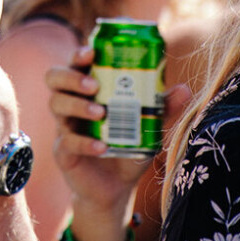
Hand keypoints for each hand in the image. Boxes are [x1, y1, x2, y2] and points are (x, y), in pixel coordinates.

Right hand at [47, 46, 191, 224]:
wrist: (116, 189)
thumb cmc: (128, 147)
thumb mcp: (148, 127)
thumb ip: (162, 108)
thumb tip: (184, 89)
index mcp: (88, 89)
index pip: (75, 63)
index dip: (79, 54)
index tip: (92, 52)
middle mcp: (71, 103)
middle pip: (55, 78)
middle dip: (72, 77)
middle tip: (94, 85)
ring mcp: (64, 126)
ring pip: (56, 105)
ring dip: (78, 105)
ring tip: (101, 113)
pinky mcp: (63, 152)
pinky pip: (66, 142)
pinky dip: (84, 142)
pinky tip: (101, 147)